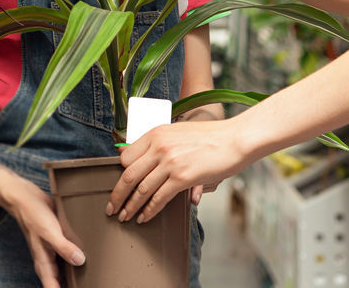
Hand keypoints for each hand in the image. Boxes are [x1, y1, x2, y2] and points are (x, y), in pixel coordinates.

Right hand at [0, 177, 86, 287]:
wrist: (26, 198)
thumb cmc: (34, 216)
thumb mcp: (49, 232)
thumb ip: (64, 247)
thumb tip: (80, 261)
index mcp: (44, 263)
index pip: (53, 287)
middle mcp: (48, 260)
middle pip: (59, 282)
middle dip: (71, 285)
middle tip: (89, 284)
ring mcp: (52, 251)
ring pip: (64, 269)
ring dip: (74, 274)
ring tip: (90, 277)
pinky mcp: (58, 240)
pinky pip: (67, 254)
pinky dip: (75, 257)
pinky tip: (86, 256)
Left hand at [106, 118, 244, 223]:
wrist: (236, 139)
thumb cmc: (213, 137)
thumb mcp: (181, 134)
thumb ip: (164, 147)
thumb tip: (150, 168)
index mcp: (157, 133)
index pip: (126, 156)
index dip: (120, 174)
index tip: (119, 185)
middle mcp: (160, 146)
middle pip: (128, 175)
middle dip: (117, 196)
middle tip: (112, 207)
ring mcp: (170, 162)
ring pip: (141, 189)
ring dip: (130, 206)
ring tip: (126, 216)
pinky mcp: (182, 177)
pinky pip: (158, 198)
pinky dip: (149, 210)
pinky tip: (145, 216)